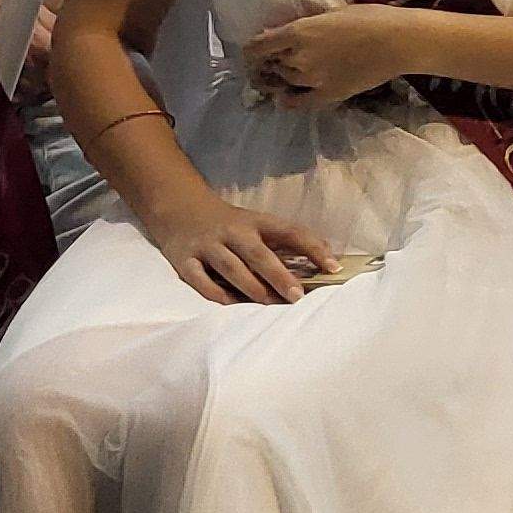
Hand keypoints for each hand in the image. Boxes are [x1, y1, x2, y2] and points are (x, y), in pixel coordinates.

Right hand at [139, 191, 337, 303]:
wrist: (179, 208)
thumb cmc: (230, 223)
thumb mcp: (257, 223)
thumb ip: (286, 241)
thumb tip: (326, 259)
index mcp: (256, 221)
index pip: (290, 232)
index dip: (313, 248)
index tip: (333, 267)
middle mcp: (233, 231)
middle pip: (258, 254)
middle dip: (279, 276)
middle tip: (298, 295)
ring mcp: (207, 245)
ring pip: (231, 268)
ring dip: (252, 287)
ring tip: (271, 304)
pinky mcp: (184, 260)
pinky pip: (200, 280)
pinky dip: (216, 293)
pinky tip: (233, 304)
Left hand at [244, 4, 416, 110]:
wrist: (401, 42)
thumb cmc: (371, 18)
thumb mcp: (332, 13)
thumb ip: (303, 26)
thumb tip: (279, 35)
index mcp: (297, 33)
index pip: (256, 47)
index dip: (252, 50)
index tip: (257, 50)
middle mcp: (297, 58)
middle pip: (270, 64)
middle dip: (271, 61)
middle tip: (280, 58)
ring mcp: (311, 79)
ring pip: (283, 80)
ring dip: (283, 76)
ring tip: (294, 71)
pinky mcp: (327, 95)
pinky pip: (296, 103)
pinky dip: (287, 100)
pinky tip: (286, 96)